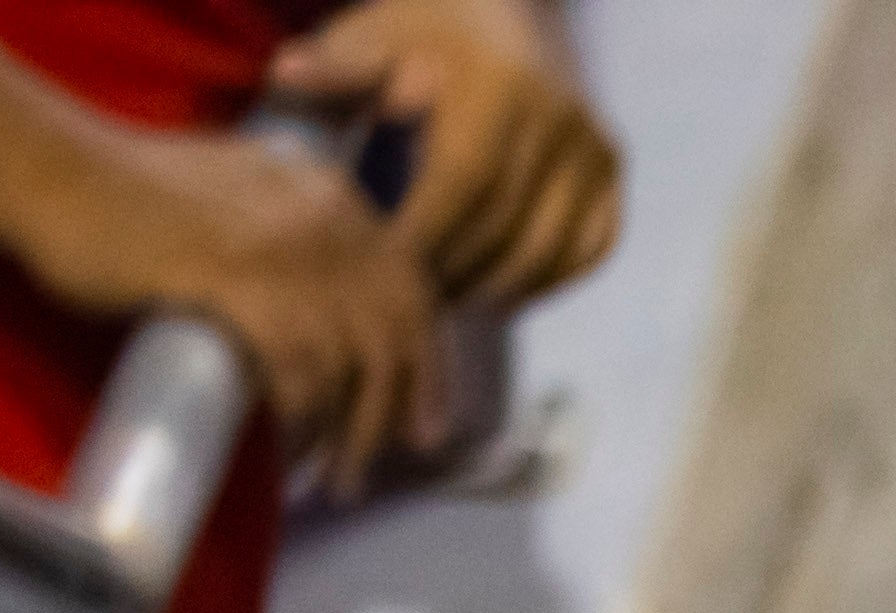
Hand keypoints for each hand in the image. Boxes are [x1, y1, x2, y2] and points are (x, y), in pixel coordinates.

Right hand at [20, 119, 440, 486]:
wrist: (47, 174)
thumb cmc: (129, 199)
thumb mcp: (243, 199)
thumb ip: (298, 243)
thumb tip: (338, 325)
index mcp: (331, 194)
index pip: (411, 291)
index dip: (426, 368)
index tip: (422, 425)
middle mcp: (321, 213)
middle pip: (392, 334)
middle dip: (392, 415)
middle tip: (368, 468)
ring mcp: (281, 245)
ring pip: (351, 361)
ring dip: (349, 433)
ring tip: (330, 479)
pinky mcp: (234, 278)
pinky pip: (300, 368)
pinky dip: (304, 420)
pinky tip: (290, 450)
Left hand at [268, 0, 620, 305]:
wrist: (500, 8)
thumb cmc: (418, 33)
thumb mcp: (374, 37)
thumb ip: (336, 67)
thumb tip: (283, 73)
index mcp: (501, 83)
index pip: (464, 180)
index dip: (423, 232)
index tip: (379, 266)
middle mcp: (560, 116)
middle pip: (506, 225)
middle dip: (451, 271)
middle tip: (404, 299)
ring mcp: (594, 146)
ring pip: (548, 251)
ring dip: (495, 289)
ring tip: (445, 301)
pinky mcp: (612, 171)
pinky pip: (587, 250)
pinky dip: (544, 282)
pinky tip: (496, 291)